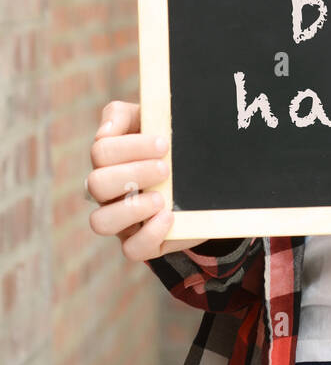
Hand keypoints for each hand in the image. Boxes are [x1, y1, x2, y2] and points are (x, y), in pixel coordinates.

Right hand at [87, 100, 207, 259]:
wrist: (201, 174)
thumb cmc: (167, 144)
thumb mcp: (150, 120)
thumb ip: (121, 115)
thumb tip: (105, 130)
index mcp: (108, 160)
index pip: (101, 151)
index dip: (130, 147)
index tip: (163, 143)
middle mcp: (108, 192)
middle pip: (95, 185)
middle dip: (133, 173)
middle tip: (165, 168)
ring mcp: (123, 220)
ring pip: (101, 222)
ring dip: (131, 208)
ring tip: (161, 197)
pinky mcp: (145, 242)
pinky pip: (132, 250)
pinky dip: (149, 234)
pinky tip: (168, 217)